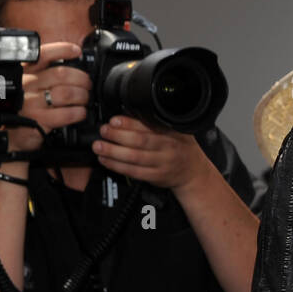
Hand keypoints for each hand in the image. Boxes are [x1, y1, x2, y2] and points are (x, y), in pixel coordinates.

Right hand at [10, 41, 90, 152]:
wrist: (10, 135)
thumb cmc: (24, 108)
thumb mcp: (29, 86)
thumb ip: (45, 74)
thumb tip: (73, 64)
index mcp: (24, 73)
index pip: (42, 55)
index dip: (62, 49)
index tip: (76, 51)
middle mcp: (25, 85)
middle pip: (61, 74)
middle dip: (81, 78)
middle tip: (87, 84)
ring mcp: (30, 103)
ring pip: (66, 93)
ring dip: (82, 96)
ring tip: (84, 99)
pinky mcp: (37, 120)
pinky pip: (66, 113)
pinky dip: (79, 112)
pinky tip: (80, 113)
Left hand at [92, 116, 208, 190]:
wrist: (194, 172)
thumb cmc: (181, 148)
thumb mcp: (176, 131)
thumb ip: (156, 124)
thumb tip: (127, 115)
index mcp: (171, 132)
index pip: (148, 126)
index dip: (129, 123)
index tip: (113, 120)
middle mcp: (168, 147)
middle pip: (140, 141)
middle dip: (117, 136)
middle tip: (103, 131)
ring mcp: (162, 163)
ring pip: (134, 158)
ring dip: (113, 152)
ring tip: (99, 146)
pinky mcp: (155, 177)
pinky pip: (133, 172)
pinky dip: (117, 166)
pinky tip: (106, 160)